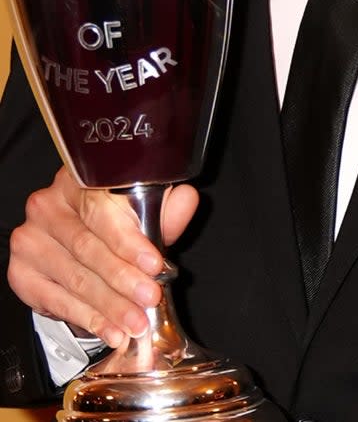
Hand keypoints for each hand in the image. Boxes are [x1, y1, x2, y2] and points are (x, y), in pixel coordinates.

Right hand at [7, 166, 198, 350]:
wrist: (81, 236)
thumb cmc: (117, 216)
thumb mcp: (147, 205)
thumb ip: (166, 205)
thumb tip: (186, 200)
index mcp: (81, 179)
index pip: (102, 212)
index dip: (129, 241)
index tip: (154, 264)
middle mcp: (48, 205)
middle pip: (88, 248)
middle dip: (123, 279)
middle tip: (150, 299)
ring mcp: (30, 239)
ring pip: (75, 278)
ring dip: (109, 306)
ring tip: (135, 322)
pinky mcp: (21, 272)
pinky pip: (57, 300)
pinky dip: (88, 318)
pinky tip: (111, 328)